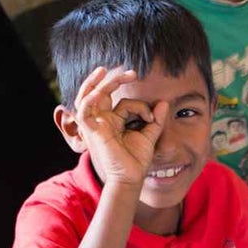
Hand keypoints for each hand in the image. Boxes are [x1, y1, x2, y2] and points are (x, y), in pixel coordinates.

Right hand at [73, 67, 168, 186]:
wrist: (130, 177)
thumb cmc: (136, 160)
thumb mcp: (150, 135)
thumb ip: (157, 119)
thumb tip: (164, 102)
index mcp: (114, 121)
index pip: (125, 103)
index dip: (141, 107)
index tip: (152, 118)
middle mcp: (102, 120)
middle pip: (102, 93)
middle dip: (114, 80)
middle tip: (132, 73)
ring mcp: (95, 124)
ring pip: (88, 96)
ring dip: (94, 82)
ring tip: (104, 70)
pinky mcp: (91, 130)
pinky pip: (83, 110)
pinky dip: (89, 99)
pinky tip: (98, 92)